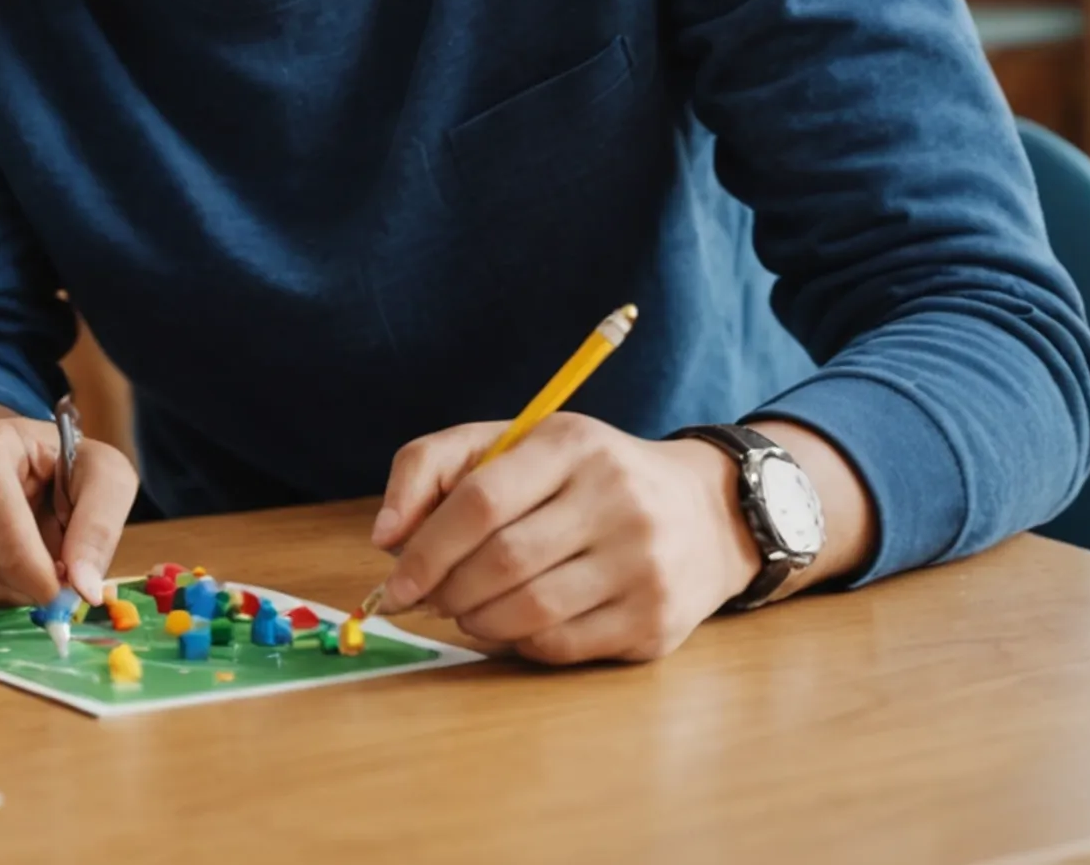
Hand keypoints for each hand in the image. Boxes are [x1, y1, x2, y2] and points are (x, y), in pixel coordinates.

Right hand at [0, 405, 136, 610]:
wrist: (5, 454)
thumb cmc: (57, 465)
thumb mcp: (100, 476)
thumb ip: (99, 527)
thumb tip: (85, 589)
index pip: (6, 532)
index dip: (41, 575)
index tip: (69, 595)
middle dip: (29, 585)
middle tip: (54, 571)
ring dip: (8, 593)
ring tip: (24, 561)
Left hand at [371, 414, 758, 663]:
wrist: (704, 512)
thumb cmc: (582, 478)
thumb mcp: (511, 444)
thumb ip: (431, 468)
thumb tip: (385, 535)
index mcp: (570, 445)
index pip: (480, 501)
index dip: (426, 548)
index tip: (395, 581)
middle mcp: (616, 499)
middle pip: (502, 561)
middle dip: (446, 589)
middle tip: (426, 600)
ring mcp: (643, 563)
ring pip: (529, 610)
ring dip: (476, 620)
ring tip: (464, 611)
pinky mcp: (656, 619)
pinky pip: (562, 645)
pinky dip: (517, 642)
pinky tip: (510, 625)